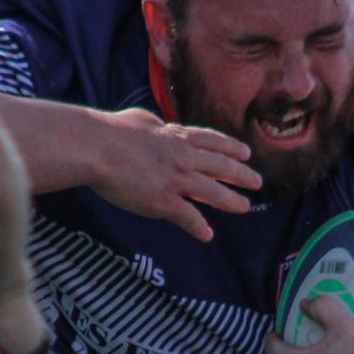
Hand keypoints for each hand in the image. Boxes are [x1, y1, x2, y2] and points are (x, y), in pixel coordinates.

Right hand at [91, 107, 261, 240]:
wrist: (96, 148)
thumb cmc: (111, 131)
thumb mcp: (141, 119)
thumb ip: (155, 124)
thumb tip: (159, 125)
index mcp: (177, 137)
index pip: (212, 141)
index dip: (231, 148)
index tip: (246, 154)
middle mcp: (183, 157)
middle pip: (221, 166)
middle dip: (242, 175)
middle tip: (257, 182)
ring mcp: (176, 180)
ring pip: (213, 192)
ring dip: (231, 201)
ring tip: (244, 207)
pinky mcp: (163, 201)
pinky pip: (188, 217)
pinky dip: (199, 227)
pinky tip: (207, 235)